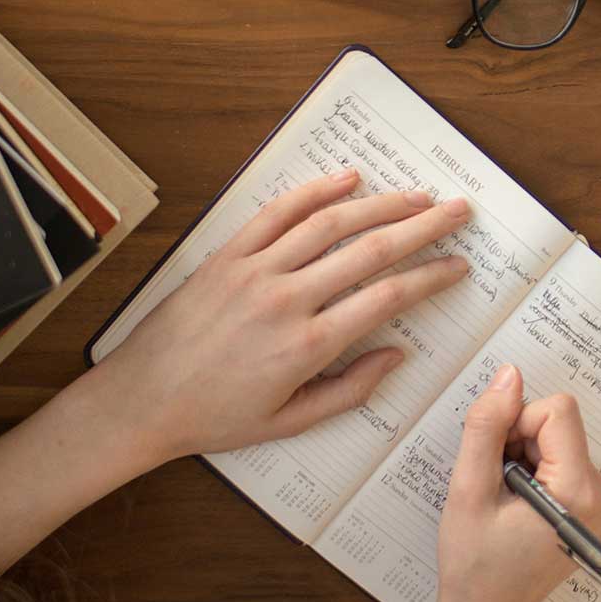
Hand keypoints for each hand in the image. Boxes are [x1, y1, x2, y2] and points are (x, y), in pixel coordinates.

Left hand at [83, 168, 470, 466]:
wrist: (142, 400)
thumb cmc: (216, 417)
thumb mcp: (290, 422)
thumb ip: (350, 390)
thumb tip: (397, 355)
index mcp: (307, 346)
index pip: (387, 298)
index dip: (431, 277)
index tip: (459, 266)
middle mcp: (286, 300)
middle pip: (370, 250)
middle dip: (423, 227)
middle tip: (458, 211)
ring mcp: (255, 271)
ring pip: (330, 224)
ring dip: (381, 204)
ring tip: (417, 195)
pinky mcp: (227, 255)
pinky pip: (277, 213)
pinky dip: (314, 191)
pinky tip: (348, 179)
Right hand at [423, 364, 600, 601]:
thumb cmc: (475, 563)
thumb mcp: (468, 490)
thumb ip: (487, 427)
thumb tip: (509, 375)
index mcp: (580, 493)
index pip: (558, 411)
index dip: (517, 424)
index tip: (498, 461)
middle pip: (560, 424)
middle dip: (520, 443)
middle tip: (499, 487)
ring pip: (561, 439)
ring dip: (527, 457)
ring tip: (508, 500)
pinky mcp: (600, 507)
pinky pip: (567, 459)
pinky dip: (539, 470)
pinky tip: (521, 504)